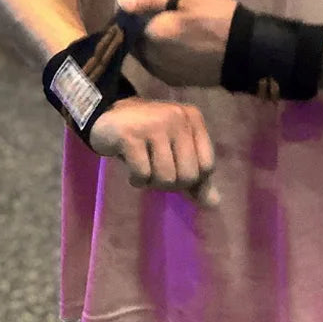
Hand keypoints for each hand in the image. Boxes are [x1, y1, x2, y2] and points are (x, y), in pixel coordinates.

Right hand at [89, 96, 220, 207]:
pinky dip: (136, 179)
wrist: (108, 117)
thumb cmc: (147, 136)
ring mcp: (155, 125)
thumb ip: (196, 175)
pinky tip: (130, 164)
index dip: (191, 179)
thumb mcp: (176, 150)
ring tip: (143, 166)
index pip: (207, 165)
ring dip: (151, 182)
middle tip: (156, 170)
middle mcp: (178, 118)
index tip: (175, 170)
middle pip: (188, 175)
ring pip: (166, 178)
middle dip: (170, 183)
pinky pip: (142, 175)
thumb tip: (214, 203)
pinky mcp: (130, 135)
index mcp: (194, 119)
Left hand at [116, 0, 236, 87]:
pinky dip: (160, 46)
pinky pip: (160, 60)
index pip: (127, 18)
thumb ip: (148, 1)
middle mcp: (151, 60)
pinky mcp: (178, 81)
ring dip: (150, 31)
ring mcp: (164, 73)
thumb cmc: (217, 18)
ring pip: (147, 49)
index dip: (131, 1)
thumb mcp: (184, 0)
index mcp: (150, 38)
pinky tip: (172, 35)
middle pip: (135, 35)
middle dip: (139, 15)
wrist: (248, 51)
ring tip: (163, 14)